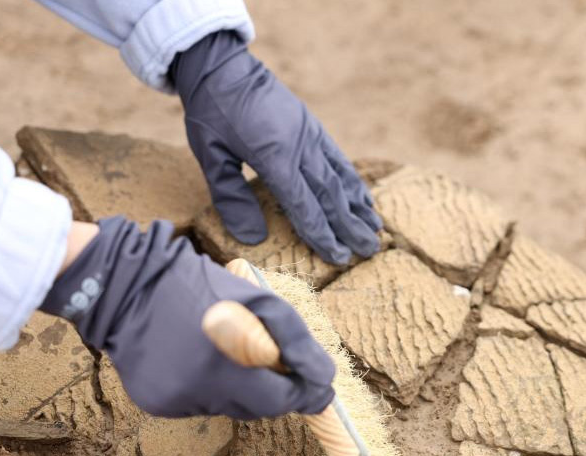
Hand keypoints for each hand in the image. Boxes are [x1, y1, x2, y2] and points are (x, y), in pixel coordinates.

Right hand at [40, 216, 335, 418]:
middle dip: (272, 389)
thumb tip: (325, 379)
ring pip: (228, 407)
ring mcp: (174, 402)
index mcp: (227, 365)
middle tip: (273, 361)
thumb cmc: (201, 287)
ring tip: (225, 350)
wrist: (126, 286)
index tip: (319, 388)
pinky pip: (198, 404)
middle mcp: (199, 393)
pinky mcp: (155, 403)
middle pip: (257, 409)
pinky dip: (207, 387)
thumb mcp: (260, 301)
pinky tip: (195, 358)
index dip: (304, 395)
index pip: (281, 401)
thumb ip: (295, 342)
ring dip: (239, 387)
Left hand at [170, 30, 381, 265]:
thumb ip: (230, 198)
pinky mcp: (313, 127)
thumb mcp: (210, 156)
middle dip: (350, 227)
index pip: (304, 205)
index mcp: (273, 157)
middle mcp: (300, 147)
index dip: (322, 235)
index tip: (338, 258)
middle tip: (368, 252)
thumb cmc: (211, 113)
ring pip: (340, 178)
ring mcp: (310, 135)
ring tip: (376, 230)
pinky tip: (364, 198)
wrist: (223, 66)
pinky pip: (338, 159)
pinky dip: (353, 181)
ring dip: (359, 207)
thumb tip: (252, 238)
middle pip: (330, 196)